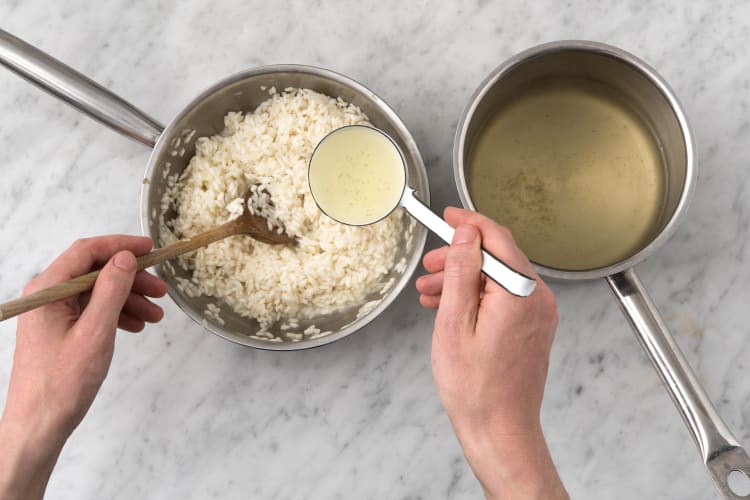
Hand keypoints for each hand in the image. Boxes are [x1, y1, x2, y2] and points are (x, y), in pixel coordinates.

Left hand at [0, 236, 167, 499]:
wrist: (38, 425)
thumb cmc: (63, 383)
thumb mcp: (95, 332)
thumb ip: (111, 290)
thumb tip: (125, 257)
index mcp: (48, 290)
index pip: (86, 252)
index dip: (121, 246)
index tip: (151, 248)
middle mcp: (47, 296)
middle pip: (94, 272)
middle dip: (131, 278)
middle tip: (162, 290)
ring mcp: (52, 314)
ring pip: (97, 292)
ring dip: (128, 299)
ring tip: (156, 315)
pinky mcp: (59, 330)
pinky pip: (92, 311)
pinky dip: (116, 315)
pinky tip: (137, 326)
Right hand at [416, 207, 566, 499]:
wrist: (500, 431)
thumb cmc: (474, 388)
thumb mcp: (454, 323)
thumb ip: (461, 272)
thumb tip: (465, 235)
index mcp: (520, 294)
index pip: (497, 238)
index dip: (469, 222)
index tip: (446, 215)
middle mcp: (537, 299)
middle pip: (498, 257)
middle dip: (460, 256)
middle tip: (428, 266)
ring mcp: (539, 315)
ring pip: (498, 279)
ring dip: (464, 279)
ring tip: (430, 292)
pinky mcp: (534, 328)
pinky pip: (504, 298)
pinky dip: (477, 297)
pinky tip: (450, 307)